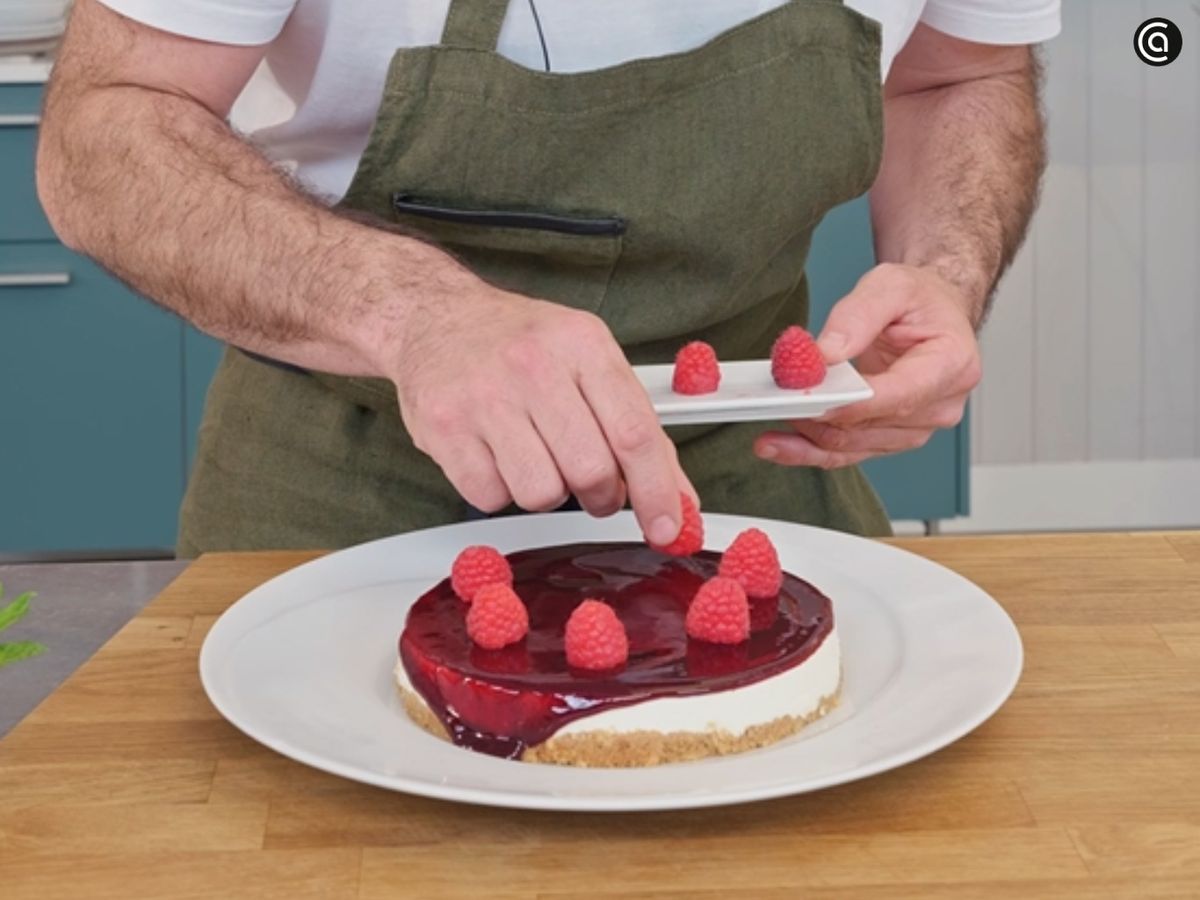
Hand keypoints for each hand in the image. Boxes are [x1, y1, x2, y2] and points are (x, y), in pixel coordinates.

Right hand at [387, 284, 694, 543]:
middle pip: (591, 471)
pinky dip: (499, 489)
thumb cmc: (520, 343)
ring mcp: (484, 396)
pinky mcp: (444, 428)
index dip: (657, 491)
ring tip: (534, 455)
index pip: (635, 433)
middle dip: (600, 495)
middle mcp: (533, 365)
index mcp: (582, 343)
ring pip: (541, 493)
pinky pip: (491, 498)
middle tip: (591, 485)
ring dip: (545, 491)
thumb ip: (637, 428)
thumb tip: (678, 501)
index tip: (668, 527)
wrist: (435, 318)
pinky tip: (495, 453)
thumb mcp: (588, 362)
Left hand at [754, 263, 981, 468]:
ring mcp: (918, 427)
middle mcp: (940, 405)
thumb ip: (857, 316)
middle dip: (819, 418)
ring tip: (766, 428)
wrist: (933, 313)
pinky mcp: (892, 437)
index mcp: (951, 365)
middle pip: (871, 426)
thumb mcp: (890, 285)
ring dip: (808, 438)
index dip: (852, 404)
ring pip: (854, 446)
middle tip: (773, 406)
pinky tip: (779, 445)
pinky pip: (848, 452)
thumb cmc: (920, 299)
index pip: (899, 396)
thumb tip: (824, 354)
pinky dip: (810, 451)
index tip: (811, 402)